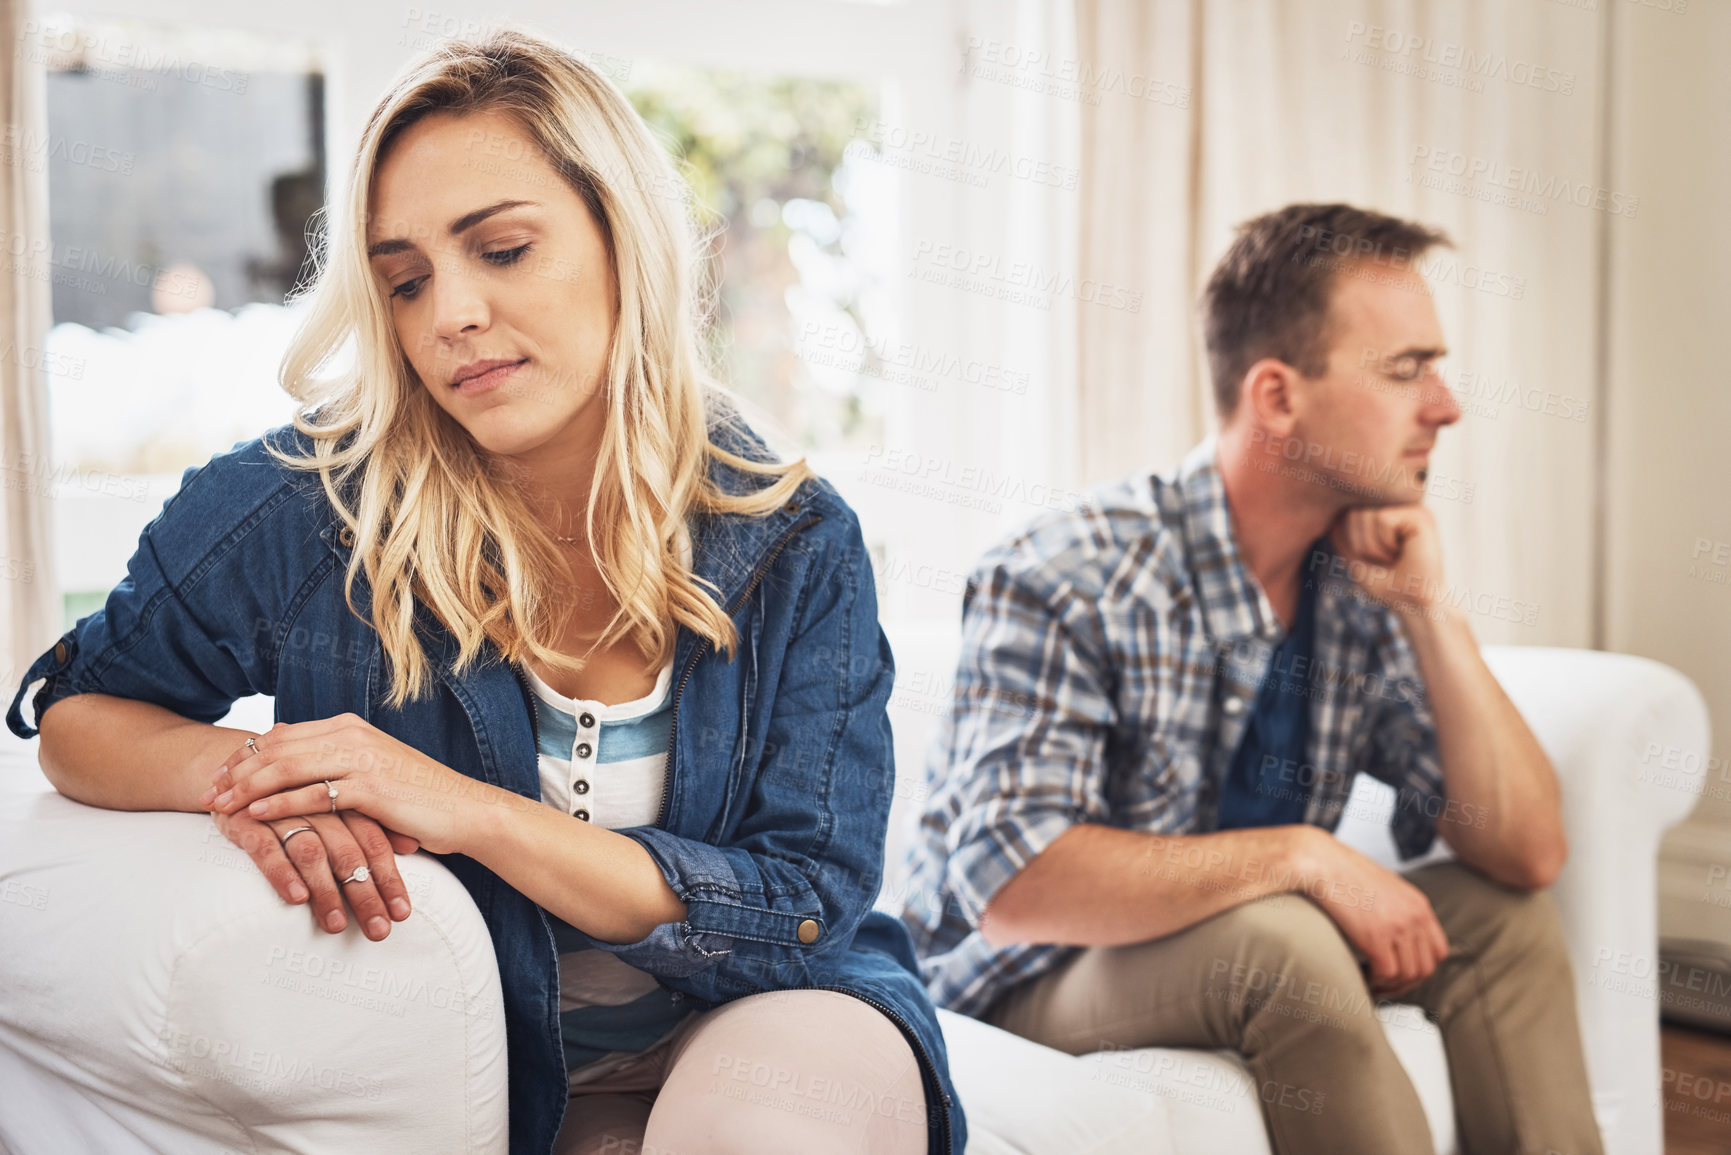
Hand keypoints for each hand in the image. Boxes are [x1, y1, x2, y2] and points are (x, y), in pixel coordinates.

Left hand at [201, 715, 504, 855]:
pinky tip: (252, 817)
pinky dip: (276, 805)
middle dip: (236, 771)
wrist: (464, 810)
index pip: (283, 734)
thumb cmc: (418, 797)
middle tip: (206, 792)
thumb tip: (295, 765)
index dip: (245, 754)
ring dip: (246, 788)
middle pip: (277, 747)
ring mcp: (361, 759)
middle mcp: (352, 735)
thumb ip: (337, 763)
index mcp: (350, 727)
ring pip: (287, 768)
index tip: (218, 774)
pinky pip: (311, 795)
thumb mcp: (374, 771)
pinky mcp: (369, 787)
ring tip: (218, 806)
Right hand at [209, 804, 418, 940]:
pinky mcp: (247, 819)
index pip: (375, 841)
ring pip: (311, 853)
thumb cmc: (297, 797)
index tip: (402, 913)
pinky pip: (266, 848)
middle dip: (365, 894)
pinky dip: (282, 872)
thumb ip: (373, 824)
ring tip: (337, 925)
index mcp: (344, 798)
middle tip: (377, 931)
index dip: (389, 878)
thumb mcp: (336, 807)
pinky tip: (297, 898)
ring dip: (326, 891)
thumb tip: (413, 844)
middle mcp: (317, 804)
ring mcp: (281, 811)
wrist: (238, 770)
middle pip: (348, 851)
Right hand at [1294, 828, 1448, 998]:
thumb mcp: (1383, 886)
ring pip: (1408, 974)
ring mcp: (1398, 927)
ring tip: (1371, 980)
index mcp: (1419, 904)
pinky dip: (1376, 980)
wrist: (1322, 862)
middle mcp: (1415, 916)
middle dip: (1406, 982)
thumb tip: (1394, 932)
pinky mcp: (1376, 937)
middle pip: (1426, 967)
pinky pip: (1387, 973)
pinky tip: (1362, 974)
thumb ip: (1397, 908)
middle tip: (1385, 984)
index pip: (1438, 951)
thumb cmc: (1343, 872)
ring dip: (1390, 984)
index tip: (1401, 972)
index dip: (1421, 966)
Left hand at [1328, 505, 1445, 615]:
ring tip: (1395, 556)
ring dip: (1373, 546)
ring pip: (1366, 515)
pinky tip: (1405, 552)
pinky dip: (1385, 542)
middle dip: (1360, 545)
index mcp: (1388, 516)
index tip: (1374, 561)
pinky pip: (1382, 519)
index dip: (1351, 543)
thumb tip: (1333, 519)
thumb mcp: (1356, 559)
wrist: (1414, 603)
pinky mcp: (1419, 514)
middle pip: (1354, 513)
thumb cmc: (1388, 585)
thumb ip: (1343, 538)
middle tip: (1386, 560)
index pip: (1348, 516)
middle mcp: (1400, 508)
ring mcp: (1410, 508)